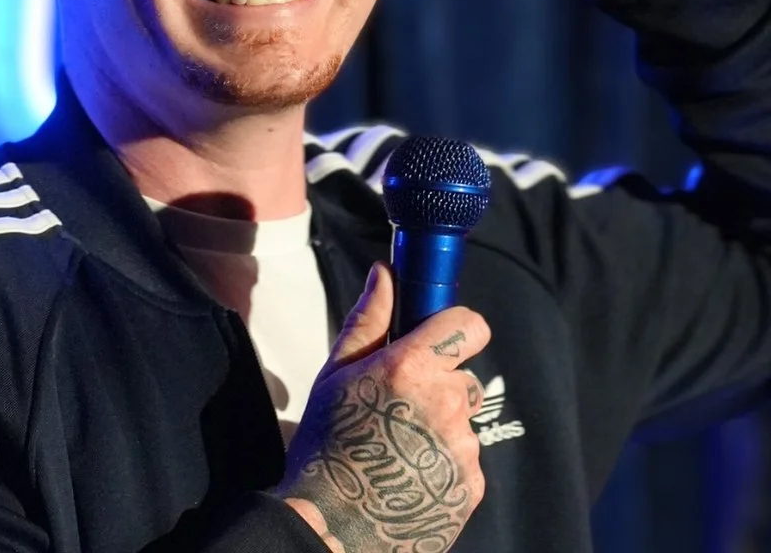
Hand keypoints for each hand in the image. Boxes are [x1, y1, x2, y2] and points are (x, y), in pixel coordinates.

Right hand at [276, 263, 489, 552]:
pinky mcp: (471, 485)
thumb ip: (369, 318)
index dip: (457, 329)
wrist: (331, 526)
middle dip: (442, 385)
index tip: (440, 341)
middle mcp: (446, 403)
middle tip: (401, 407)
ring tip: (401, 447)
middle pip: (466, 376)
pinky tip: (411, 474)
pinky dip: (445, 463)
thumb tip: (386, 272)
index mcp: (412, 367)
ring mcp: (462, 447)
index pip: (470, 325)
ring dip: (443, 425)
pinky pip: (467, 459)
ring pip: (465, 419)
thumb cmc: (326, 443)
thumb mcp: (337, 373)